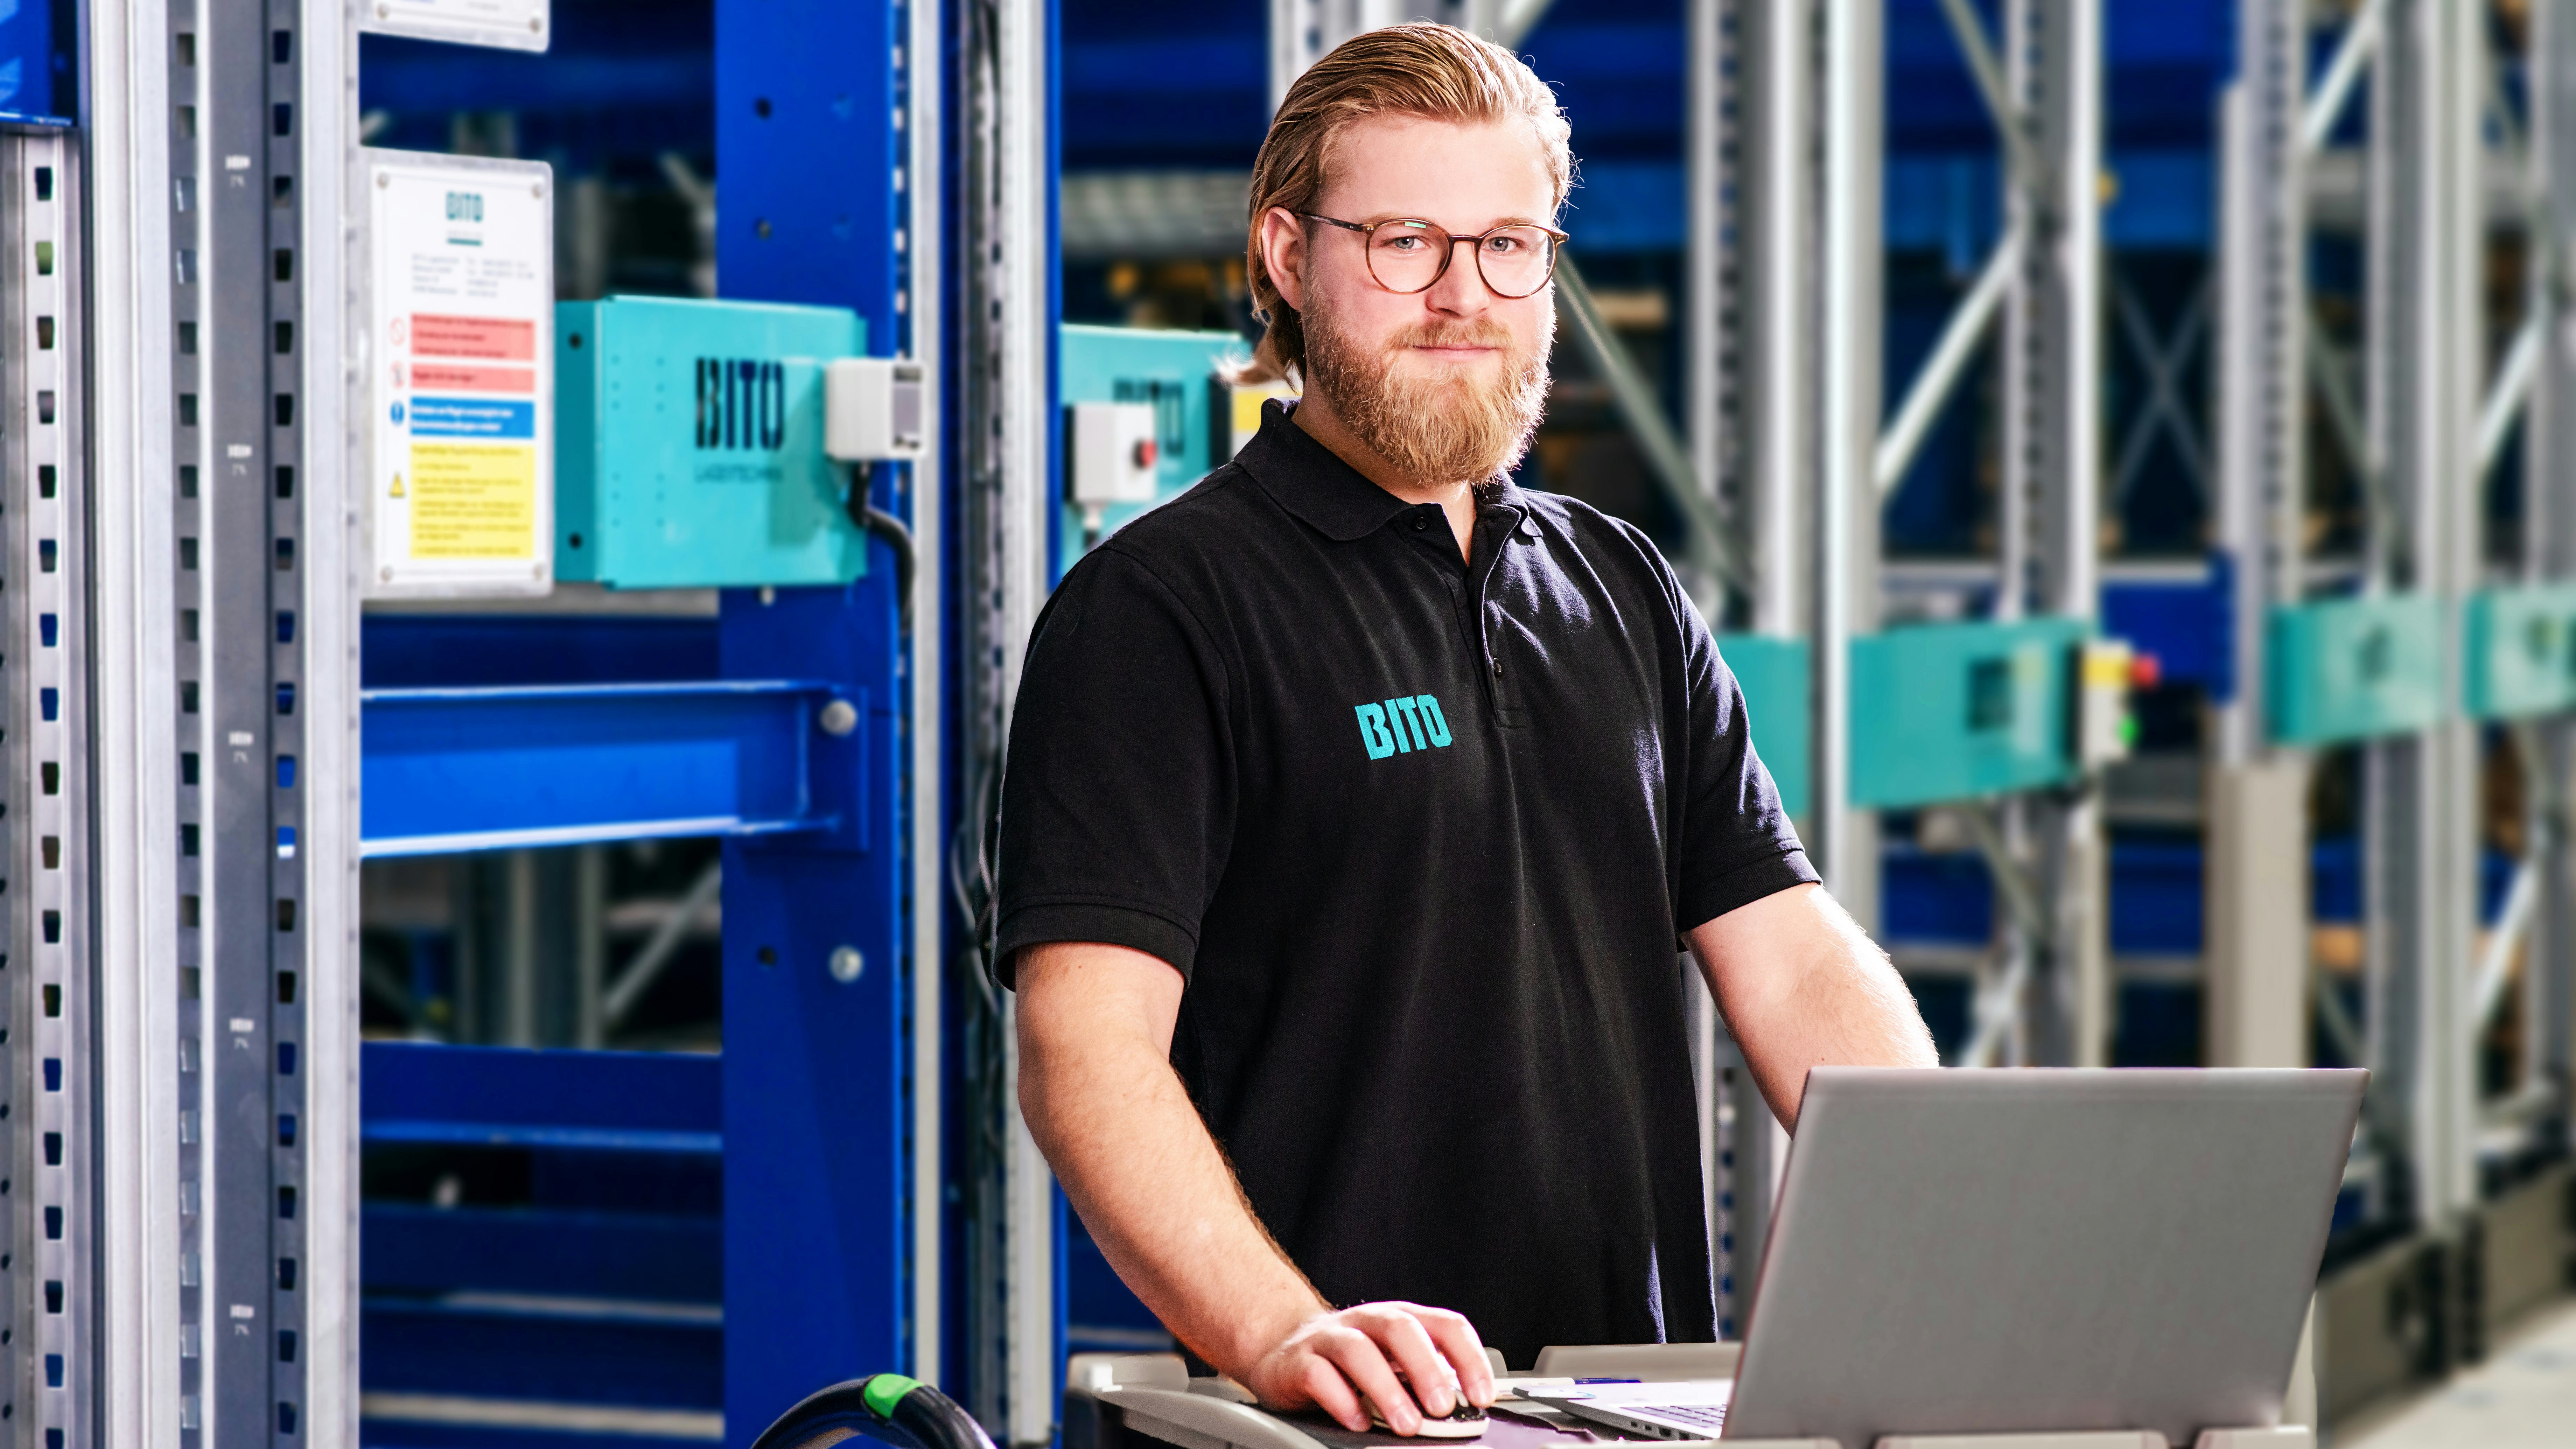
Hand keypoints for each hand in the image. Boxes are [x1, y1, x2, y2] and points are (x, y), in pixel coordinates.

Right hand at [1237, 1302, 1494, 1434]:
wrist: (1284, 1350)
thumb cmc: (1351, 1363)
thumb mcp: (1392, 1364)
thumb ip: (1422, 1381)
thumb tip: (1463, 1412)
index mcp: (1399, 1320)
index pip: (1445, 1325)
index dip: (1469, 1358)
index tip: (1482, 1395)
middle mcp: (1366, 1321)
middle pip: (1400, 1329)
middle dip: (1426, 1368)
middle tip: (1443, 1407)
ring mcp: (1330, 1338)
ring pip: (1358, 1351)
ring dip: (1386, 1388)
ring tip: (1406, 1424)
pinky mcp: (1298, 1361)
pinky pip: (1319, 1375)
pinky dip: (1341, 1400)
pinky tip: (1358, 1422)